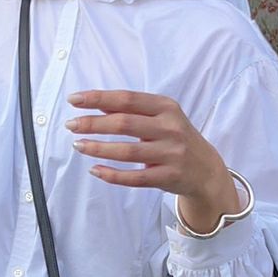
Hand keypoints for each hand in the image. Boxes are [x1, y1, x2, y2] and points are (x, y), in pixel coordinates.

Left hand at [66, 89, 246, 233]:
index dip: (98, 98)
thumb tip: (96, 105)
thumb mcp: (161, 118)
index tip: (74, 100)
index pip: (127, 99)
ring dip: (98, 149)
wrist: (206, 170)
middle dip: (93, 124)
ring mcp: (171, 154)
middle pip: (124, 124)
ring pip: (127, 152)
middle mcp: (170, 128)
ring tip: (78, 146)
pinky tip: (95, 170)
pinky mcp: (168, 177)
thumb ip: (132, 111)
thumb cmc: (175, 139)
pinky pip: (134, 178)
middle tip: (71, 125)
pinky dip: (112, 174)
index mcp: (166, 108)